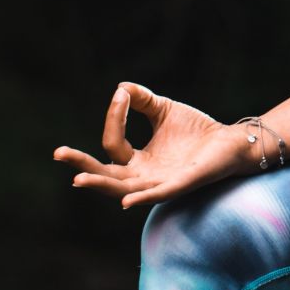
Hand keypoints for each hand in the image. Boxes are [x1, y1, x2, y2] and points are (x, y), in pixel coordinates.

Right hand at [53, 82, 249, 212]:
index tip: (121, 95)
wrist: (231, 141)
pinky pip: (160, 194)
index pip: (112, 144)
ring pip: (126, 189)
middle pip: (107, 176)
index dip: (114, 117)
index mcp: (138, 162)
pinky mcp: (183, 184)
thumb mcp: (163, 110)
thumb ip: (141, 100)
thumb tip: (120, 88)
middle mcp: (145, 177)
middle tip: (58, 153)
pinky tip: (127, 200)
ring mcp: (162, 184)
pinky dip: (143, 197)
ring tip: (79, 179)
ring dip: (103, 185)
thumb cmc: (197, 131)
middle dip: (83, 166)